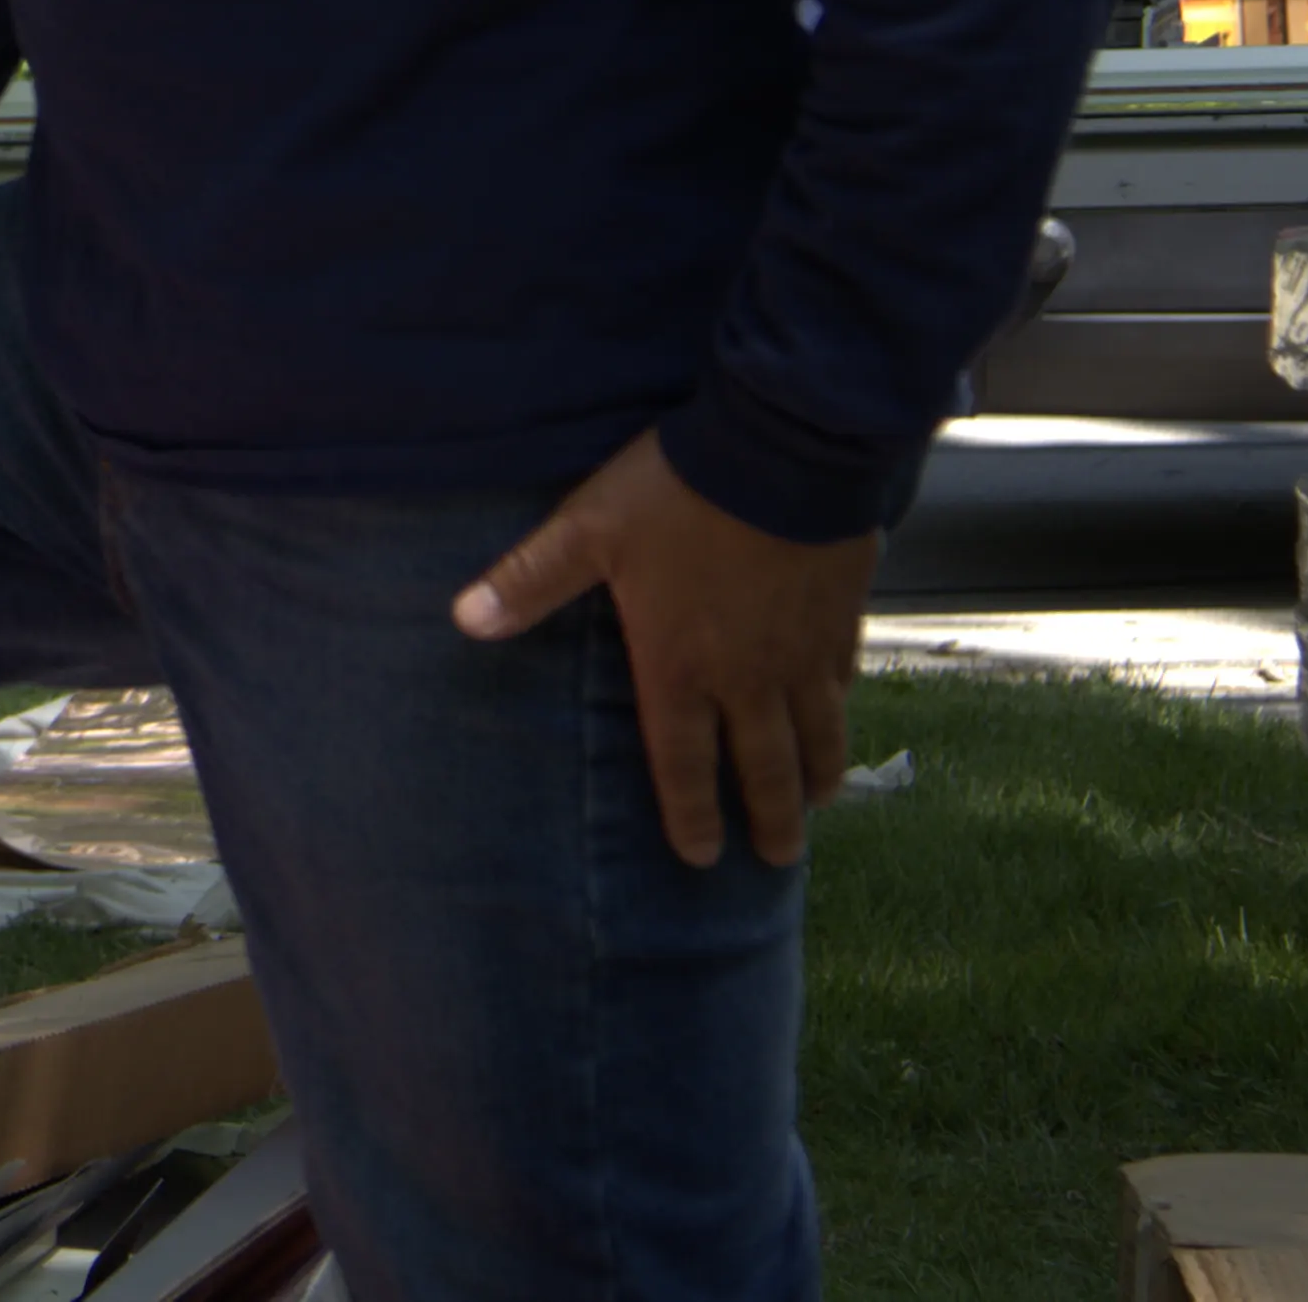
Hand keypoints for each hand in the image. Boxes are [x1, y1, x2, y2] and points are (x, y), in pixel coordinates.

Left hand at [454, 428, 878, 867]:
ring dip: (815, 777)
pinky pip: (844, 683)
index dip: (689, 814)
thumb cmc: (677, 492)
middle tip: (776, 858)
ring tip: (816, 806)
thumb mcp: (587, 528)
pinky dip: (842, 716)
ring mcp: (802, 652)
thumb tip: (463, 620)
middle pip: (763, 766)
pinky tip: (840, 723)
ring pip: (816, 735)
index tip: (700, 857)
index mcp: (681, 664)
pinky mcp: (842, 619)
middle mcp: (748, 675)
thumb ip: (529, 579)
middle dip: (768, 818)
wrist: (781, 450)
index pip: (681, 760)